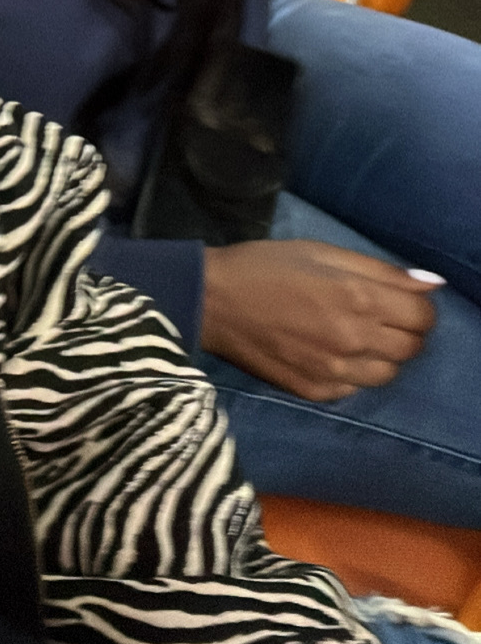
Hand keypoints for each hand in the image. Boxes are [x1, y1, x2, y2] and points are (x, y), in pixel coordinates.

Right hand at [200, 240, 438, 401]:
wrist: (212, 301)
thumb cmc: (266, 266)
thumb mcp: (323, 252)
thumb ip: (382, 270)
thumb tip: (432, 285)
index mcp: (358, 297)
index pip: (423, 316)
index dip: (418, 307)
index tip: (400, 300)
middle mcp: (353, 339)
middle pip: (411, 348)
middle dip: (404, 331)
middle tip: (377, 316)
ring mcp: (333, 371)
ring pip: (388, 374)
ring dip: (381, 355)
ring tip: (354, 336)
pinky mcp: (315, 391)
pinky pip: (354, 388)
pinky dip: (352, 373)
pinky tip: (329, 352)